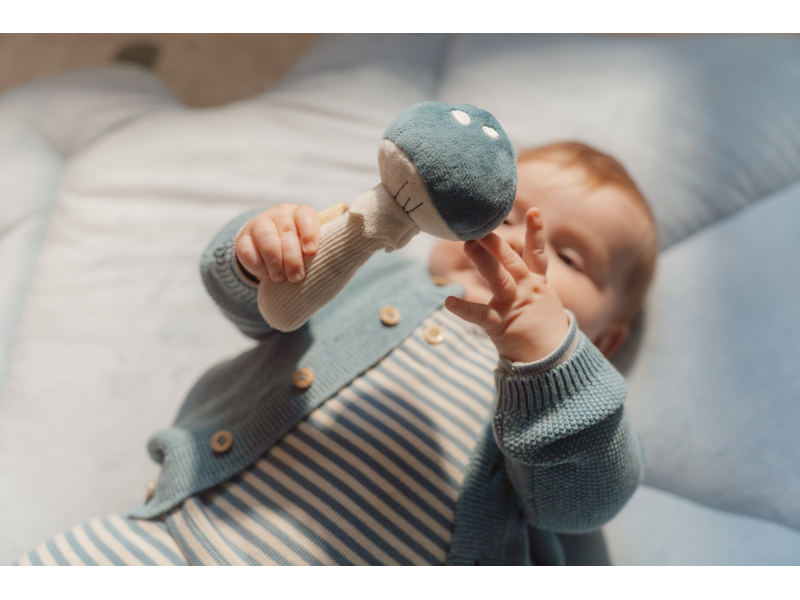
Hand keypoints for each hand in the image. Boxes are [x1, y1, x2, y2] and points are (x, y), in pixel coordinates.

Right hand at [236, 204, 319, 282]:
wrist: (271, 252)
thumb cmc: (299, 251)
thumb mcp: (310, 248)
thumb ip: (318, 252)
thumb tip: (332, 266)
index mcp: (300, 214)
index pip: (306, 216)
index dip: (309, 232)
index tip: (311, 251)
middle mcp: (280, 215)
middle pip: (287, 231)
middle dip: (292, 257)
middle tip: (297, 277)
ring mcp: (260, 225)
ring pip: (265, 237)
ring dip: (274, 260)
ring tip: (280, 278)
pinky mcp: (243, 240)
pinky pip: (246, 250)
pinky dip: (257, 264)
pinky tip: (265, 274)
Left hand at [445, 208, 569, 362]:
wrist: (551, 358)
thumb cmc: (540, 324)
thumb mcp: (540, 296)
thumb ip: (526, 275)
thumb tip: (506, 256)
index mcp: (535, 281)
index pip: (536, 252)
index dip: (536, 231)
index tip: (533, 210)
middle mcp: (526, 289)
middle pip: (512, 261)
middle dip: (496, 242)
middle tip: (480, 226)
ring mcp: (514, 305)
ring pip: (499, 279)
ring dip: (484, 261)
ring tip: (469, 244)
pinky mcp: (500, 324)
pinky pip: (480, 314)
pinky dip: (464, 308)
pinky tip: (448, 301)